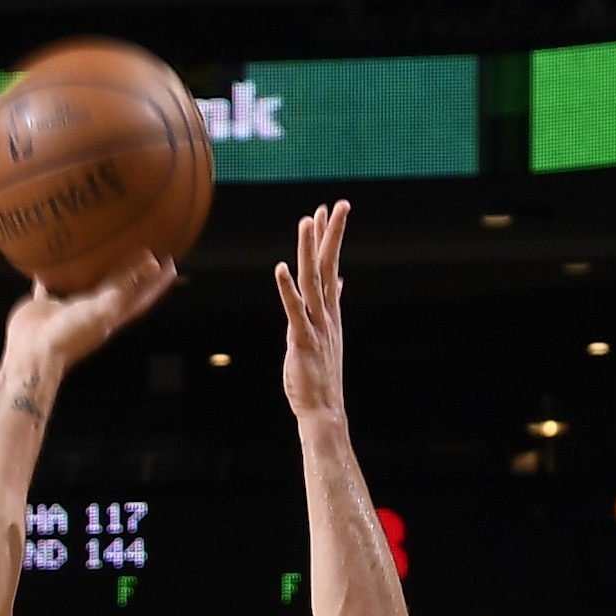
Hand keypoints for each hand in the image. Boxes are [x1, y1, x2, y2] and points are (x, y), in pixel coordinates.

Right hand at [4, 251, 175, 374]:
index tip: (171, 264)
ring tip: (102, 249)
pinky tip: (50, 264)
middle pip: (118, 288)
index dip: (157, 283)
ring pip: (87, 285)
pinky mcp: (46, 306)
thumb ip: (125, 285)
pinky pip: (50, 287)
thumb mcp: (103, 307)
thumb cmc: (71, 334)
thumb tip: (151, 262)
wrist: (34, 352)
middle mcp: (95, 311)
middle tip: (143, 249)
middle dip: (132, 271)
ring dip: (96, 270)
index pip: (141, 297)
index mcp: (112, 315)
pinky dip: (51, 276)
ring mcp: (70, 309)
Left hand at [272, 199, 351, 420]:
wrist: (324, 411)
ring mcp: (316, 327)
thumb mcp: (324, 335)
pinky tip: (280, 268)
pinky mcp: (302, 342)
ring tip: (308, 221)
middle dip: (330, 234)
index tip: (329, 211)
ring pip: (313, 281)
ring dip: (309, 250)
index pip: (330, 267)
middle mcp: (326, 315)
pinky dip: (286, 289)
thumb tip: (336, 283)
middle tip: (335, 204)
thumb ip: (326, 306)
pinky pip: (294, 311)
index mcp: (329, 313)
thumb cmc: (320, 377)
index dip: (329, 239)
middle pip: (327, 266)